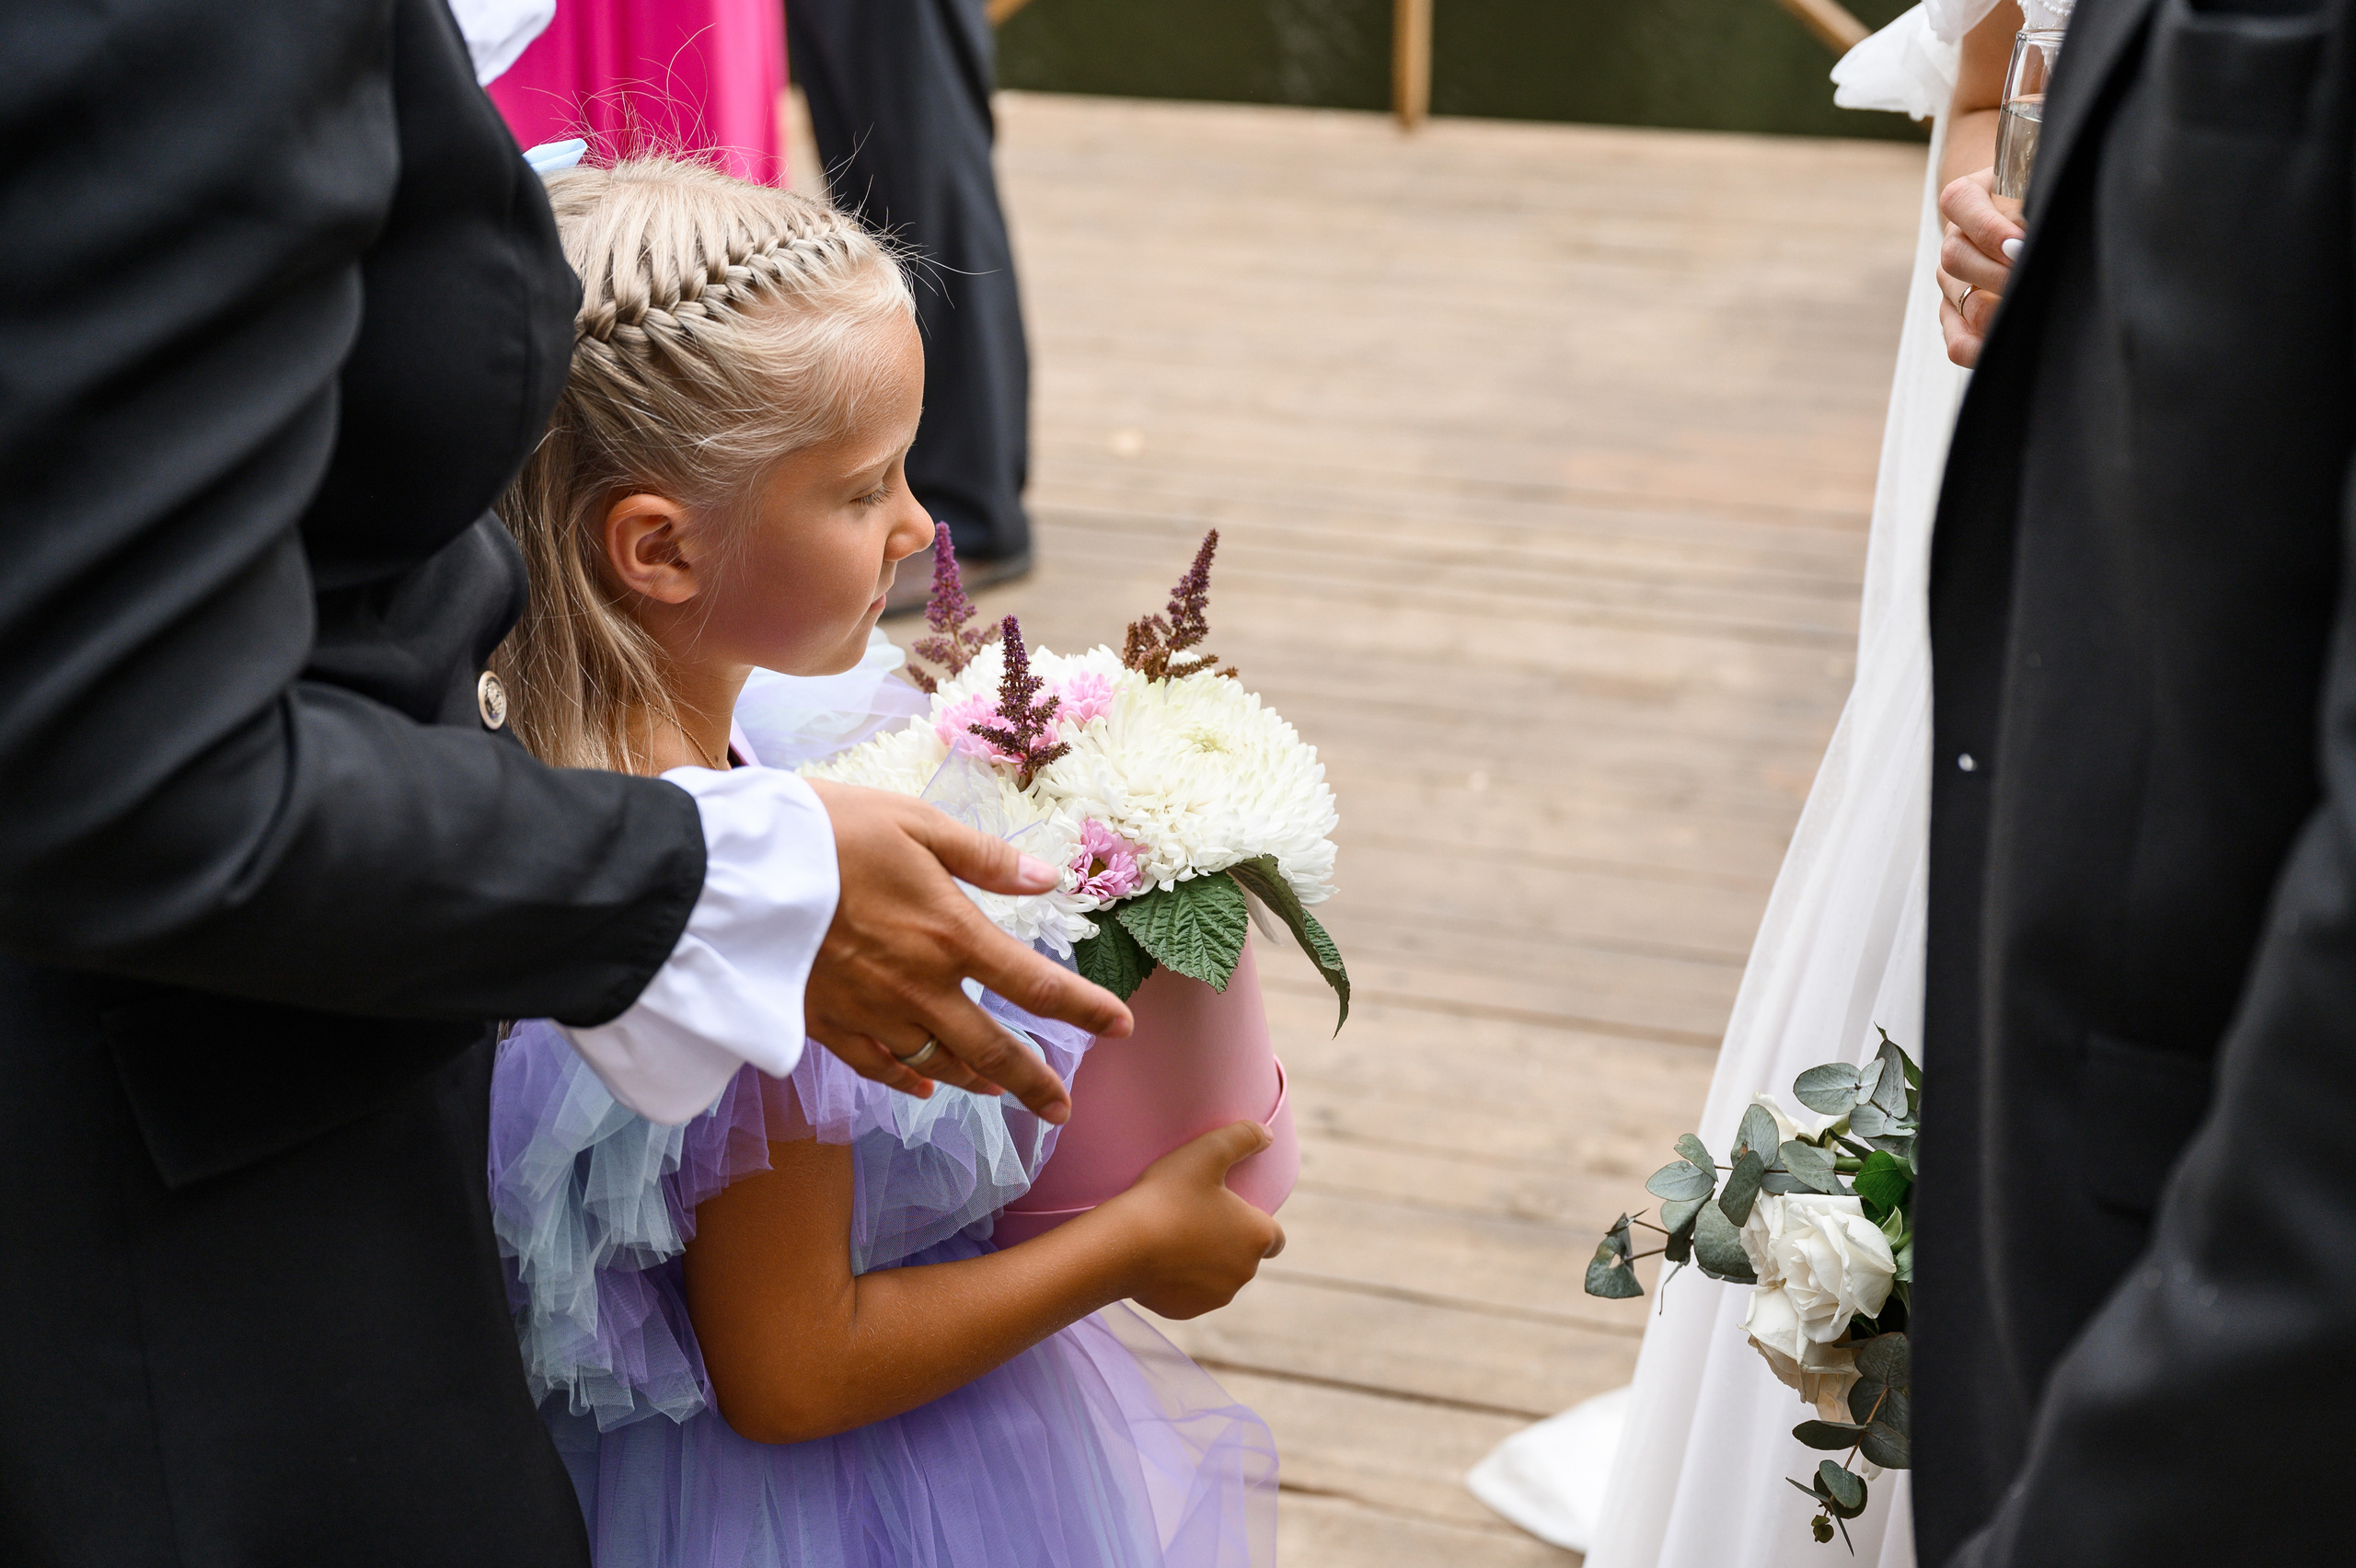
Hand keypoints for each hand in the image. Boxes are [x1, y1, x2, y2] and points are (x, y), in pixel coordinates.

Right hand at [801, 779, 1132, 1122]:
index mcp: (951, 936)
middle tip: (1061, 1110)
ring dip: (976, 1084)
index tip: (1121, 1028)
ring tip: (1001, 1093)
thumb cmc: (824, 831)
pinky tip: (922, 1087)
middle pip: (993, 1052)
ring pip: (937, 1066)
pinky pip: (877, 1068)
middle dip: (1035, 1085)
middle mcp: (919, 989)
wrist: (726, 872)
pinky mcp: (823, 1025)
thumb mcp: (915, 823)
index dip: (1086, 1012)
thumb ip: (984, 858)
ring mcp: (870, 1014)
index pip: (1037, 987)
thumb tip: (1048, 879)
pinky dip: (906, 1082)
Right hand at [1100, 1121, 1284, 1318]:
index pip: (1275, 1238)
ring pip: (1218, 1278)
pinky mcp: (1187, 1311)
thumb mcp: (1206, 1152)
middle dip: (1228, 1243)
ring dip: (1206, 1264)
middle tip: (1196, 1218)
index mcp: (1257, 1237)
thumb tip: (1267, 1134)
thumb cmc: (1167, 1196)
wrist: (1121, 1245)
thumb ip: (1242, 1137)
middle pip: (1245, 1257)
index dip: (1256, 1224)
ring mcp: (1216, 1297)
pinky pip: (1191, 1294)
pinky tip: (1160, 1261)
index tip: (1231, 1212)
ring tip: (1175, 1239)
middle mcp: (1244, 1272)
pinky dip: (1181, 1282)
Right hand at [1937, 167, 2025, 367]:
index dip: (1988, 229)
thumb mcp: (2038, 182)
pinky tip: (2009, 342)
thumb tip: (2036, 240)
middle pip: (1955, 257)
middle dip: (1998, 275)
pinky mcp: (1956, 314)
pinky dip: (1980, 347)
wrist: (2030, 217)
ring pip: (1960, 300)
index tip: (2019, 245)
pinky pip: (1957, 340)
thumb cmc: (2040, 196)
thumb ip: (2036, 199)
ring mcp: (1951, 280)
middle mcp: (1953, 239)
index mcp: (1967, 198)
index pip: (1960, 204)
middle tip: (2032, 280)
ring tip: (2029, 311)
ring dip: (1995, 310)